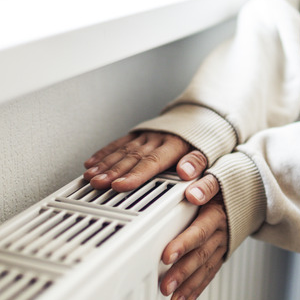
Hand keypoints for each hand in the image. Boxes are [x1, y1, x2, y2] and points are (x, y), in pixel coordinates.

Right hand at [84, 132, 206, 190]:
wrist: (199, 114)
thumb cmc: (203, 139)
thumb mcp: (209, 151)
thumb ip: (197, 162)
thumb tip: (186, 172)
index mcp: (174, 145)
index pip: (151, 162)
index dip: (135, 175)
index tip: (120, 185)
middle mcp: (156, 139)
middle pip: (131, 158)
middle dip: (112, 172)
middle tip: (98, 183)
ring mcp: (145, 135)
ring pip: (122, 150)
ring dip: (104, 164)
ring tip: (90, 176)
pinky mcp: (138, 133)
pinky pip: (118, 143)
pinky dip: (104, 153)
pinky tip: (92, 162)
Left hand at [160, 175, 226, 299]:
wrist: (253, 189)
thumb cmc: (226, 181)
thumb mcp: (217, 174)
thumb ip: (204, 181)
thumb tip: (192, 189)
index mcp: (217, 211)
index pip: (199, 230)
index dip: (183, 243)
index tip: (166, 255)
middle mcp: (221, 230)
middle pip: (201, 254)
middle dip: (182, 271)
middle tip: (165, 285)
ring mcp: (223, 243)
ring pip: (205, 267)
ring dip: (188, 285)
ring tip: (172, 299)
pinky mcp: (222, 252)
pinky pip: (211, 272)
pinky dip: (198, 287)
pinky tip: (186, 299)